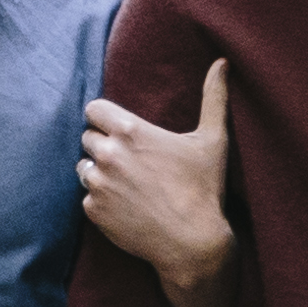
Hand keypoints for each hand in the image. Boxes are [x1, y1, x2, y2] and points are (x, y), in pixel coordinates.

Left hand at [78, 61, 234, 291]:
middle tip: (131, 160)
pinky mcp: (93, 211)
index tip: (122, 129)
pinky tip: (126, 205)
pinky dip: (101, 200)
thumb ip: (214, 97)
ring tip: (127, 183)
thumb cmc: (203, 189)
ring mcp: (97, 185)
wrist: (192, 243)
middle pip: (88, 137)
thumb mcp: (213, 140)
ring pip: (84, 167)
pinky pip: (87, 197)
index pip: (93, 109)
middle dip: (104, 145)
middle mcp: (108, 154)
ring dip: (99, 171)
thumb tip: (222, 62)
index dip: (106, 118)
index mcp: (130, 131)